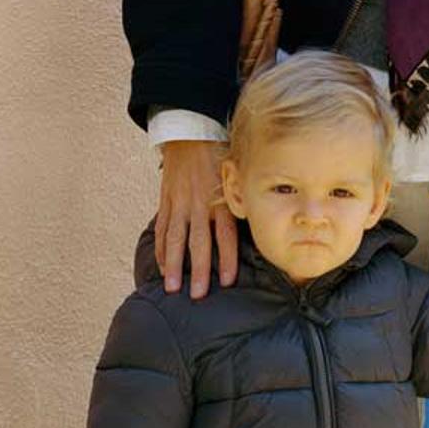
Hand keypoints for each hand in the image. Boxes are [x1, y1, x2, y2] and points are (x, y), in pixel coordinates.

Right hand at [154, 140, 236, 299]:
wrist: (190, 133)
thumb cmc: (220, 156)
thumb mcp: (236, 175)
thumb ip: (244, 200)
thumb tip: (267, 226)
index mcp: (221, 199)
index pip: (225, 234)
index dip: (227, 258)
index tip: (227, 281)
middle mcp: (200, 203)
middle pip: (199, 242)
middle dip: (198, 269)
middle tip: (198, 294)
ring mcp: (180, 203)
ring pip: (176, 238)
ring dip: (173, 265)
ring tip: (172, 287)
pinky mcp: (166, 200)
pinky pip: (162, 228)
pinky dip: (161, 249)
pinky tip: (161, 267)